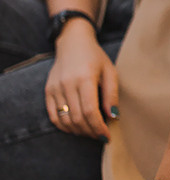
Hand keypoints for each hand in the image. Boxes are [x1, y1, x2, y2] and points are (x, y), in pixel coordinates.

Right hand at [45, 20, 118, 139]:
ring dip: (79, 131)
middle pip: (78, 118)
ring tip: (90, 131)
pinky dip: (64, 126)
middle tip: (101, 136)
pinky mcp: (48, 91)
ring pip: (65, 120)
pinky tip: (76, 128)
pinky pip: (53, 116)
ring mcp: (55, 88)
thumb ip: (111, 94)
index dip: (99, 128)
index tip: (107, 137)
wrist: (73, 42)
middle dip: (91, 132)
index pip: (90, 111)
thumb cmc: (95, 57)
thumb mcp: (110, 71)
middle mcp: (67, 84)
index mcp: (85, 78)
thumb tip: (112, 117)